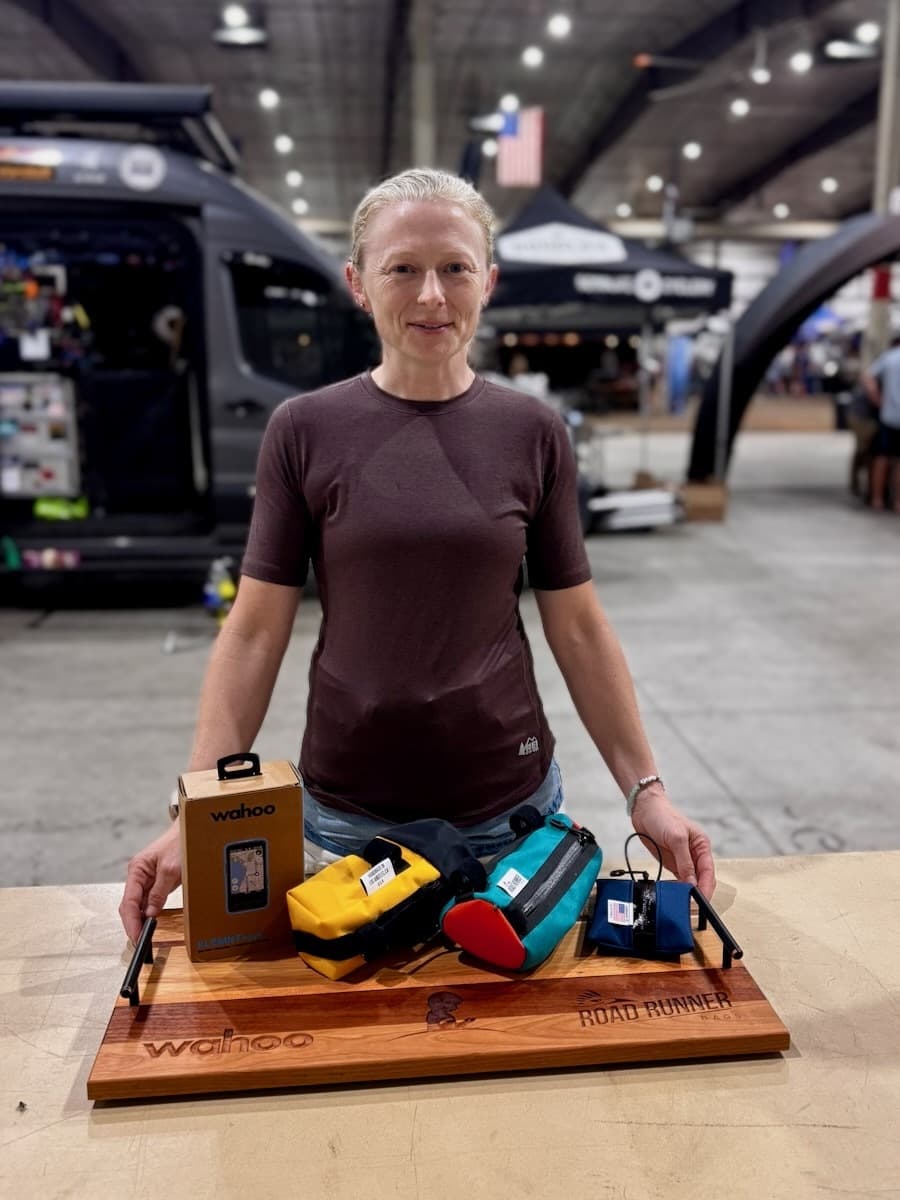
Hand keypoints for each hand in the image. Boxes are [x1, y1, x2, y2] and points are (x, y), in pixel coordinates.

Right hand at [119, 822, 181, 942]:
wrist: (191, 830)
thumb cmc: (180, 842)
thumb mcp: (171, 869)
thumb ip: (158, 891)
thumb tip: (150, 913)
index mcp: (137, 869)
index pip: (129, 901)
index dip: (131, 921)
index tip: (136, 936)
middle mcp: (139, 875)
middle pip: (130, 906)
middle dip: (133, 924)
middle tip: (140, 941)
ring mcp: (147, 880)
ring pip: (139, 905)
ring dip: (140, 920)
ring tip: (145, 936)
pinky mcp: (157, 883)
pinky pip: (149, 902)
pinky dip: (149, 913)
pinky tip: (152, 924)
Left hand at [630, 789, 715, 898]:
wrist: (645, 810)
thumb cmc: (663, 816)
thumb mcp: (676, 838)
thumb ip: (685, 861)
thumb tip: (692, 882)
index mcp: (702, 845)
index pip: (708, 871)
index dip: (706, 887)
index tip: (702, 900)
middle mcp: (695, 854)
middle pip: (702, 879)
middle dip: (699, 892)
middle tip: (692, 905)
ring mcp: (683, 860)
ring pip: (691, 881)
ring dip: (688, 892)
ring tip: (683, 902)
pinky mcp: (672, 864)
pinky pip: (678, 880)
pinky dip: (678, 888)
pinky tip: (674, 894)